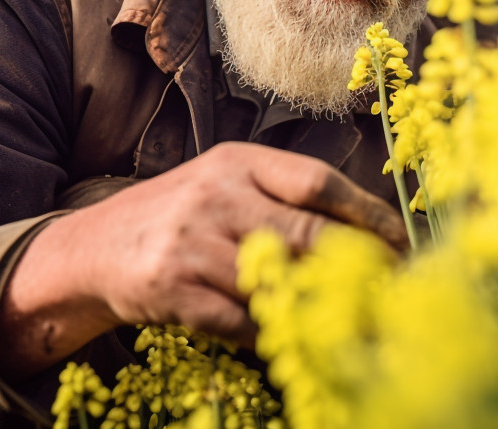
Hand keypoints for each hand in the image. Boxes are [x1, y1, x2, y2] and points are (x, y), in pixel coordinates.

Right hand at [0, 143, 406, 377]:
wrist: (95, 248)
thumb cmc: (181, 216)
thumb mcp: (226, 186)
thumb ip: (282, 200)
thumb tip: (364, 232)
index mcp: (237, 162)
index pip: (316, 182)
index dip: (366, 213)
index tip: (402, 241)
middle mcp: (216, 195)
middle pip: (306, 233)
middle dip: (357, 264)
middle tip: (394, 287)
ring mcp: (192, 242)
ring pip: (276, 282)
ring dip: (317, 306)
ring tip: (351, 318)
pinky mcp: (173, 288)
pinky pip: (240, 320)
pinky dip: (268, 331)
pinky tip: (285, 334)